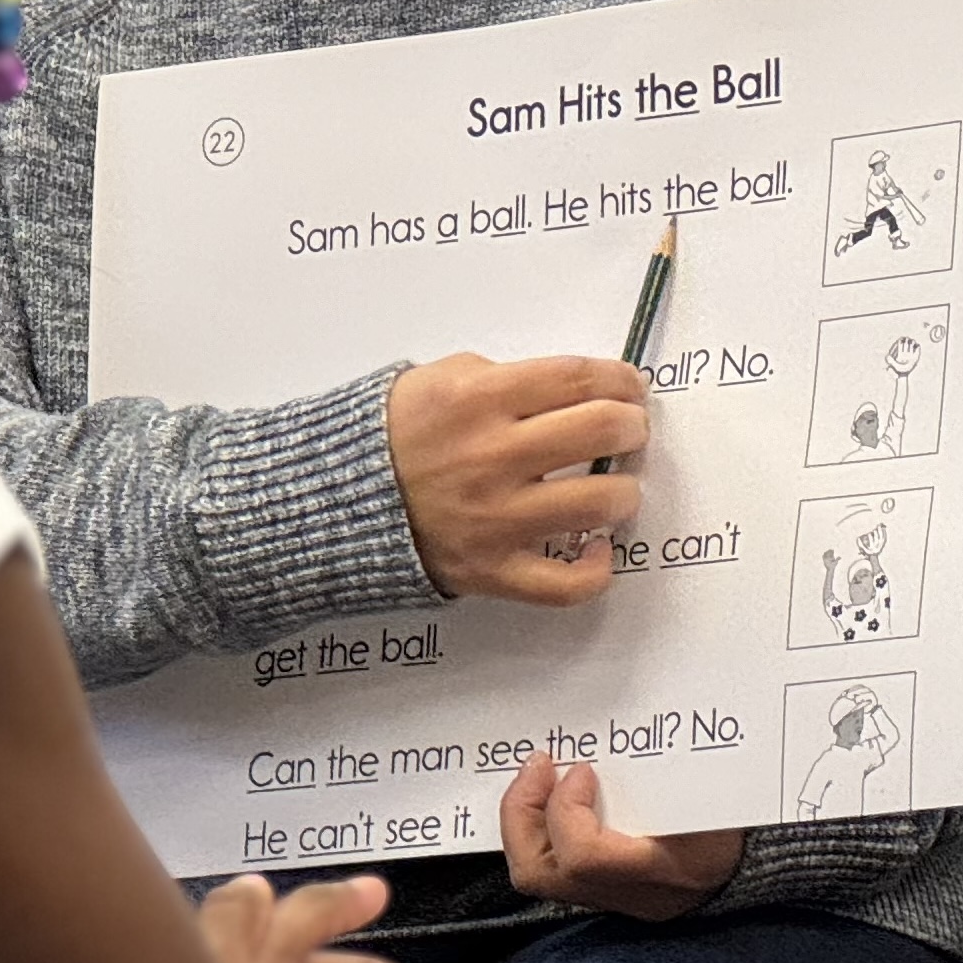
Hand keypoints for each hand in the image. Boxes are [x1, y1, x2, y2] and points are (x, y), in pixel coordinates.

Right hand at [385, 353, 651, 604]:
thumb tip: (569, 391)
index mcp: (479, 399)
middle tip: (629, 431)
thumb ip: (502, 379)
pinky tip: (598, 549)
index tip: (629, 388)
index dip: (621, 381)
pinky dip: (595, 570)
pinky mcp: (491, 569)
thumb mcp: (437, 379)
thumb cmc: (388, 438)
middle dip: (631, 427)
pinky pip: (565, 584)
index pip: (580, 379)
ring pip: (599, 503)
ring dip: (623, 492)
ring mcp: (494, 518)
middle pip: (601, 430)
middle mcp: (491, 456)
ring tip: (615, 488)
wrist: (331, 501)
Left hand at [499, 759, 746, 919]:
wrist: (744, 874)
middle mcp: (626, 895)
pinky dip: (538, 830)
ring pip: (534, 875)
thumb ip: (670, 775)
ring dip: (523, 821)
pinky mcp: (600, 896)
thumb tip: (625, 740)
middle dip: (521, 813)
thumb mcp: (713, 798)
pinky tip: (551, 799)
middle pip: (538, 873)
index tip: (582, 770)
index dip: (567, 808)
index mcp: (660, 871)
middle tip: (538, 766)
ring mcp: (609, 901)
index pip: (585, 857)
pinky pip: (548, 868)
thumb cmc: (731, 828)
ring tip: (536, 780)